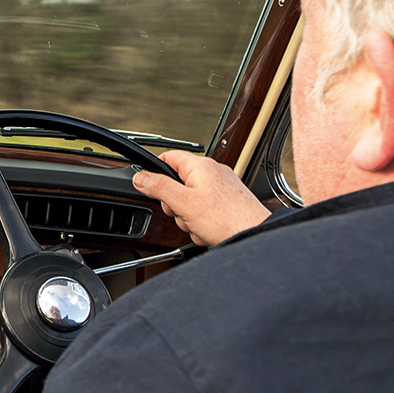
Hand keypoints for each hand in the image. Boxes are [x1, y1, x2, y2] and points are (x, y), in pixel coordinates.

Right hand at [131, 150, 270, 245]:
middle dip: (175, 204)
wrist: (253, 235)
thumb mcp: (183, 203)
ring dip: (189, 217)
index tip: (149, 185)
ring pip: (190, 201)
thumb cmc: (227, 218)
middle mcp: (213, 173)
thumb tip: (140, 177)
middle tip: (182, 213)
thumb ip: (158, 188)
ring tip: (199, 225)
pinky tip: (208, 230)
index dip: (155, 171)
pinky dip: (202, 222)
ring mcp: (221, 188)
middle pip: (177, 184)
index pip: (168, 157)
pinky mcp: (228, 203)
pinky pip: (204, 211)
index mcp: (201, 166)